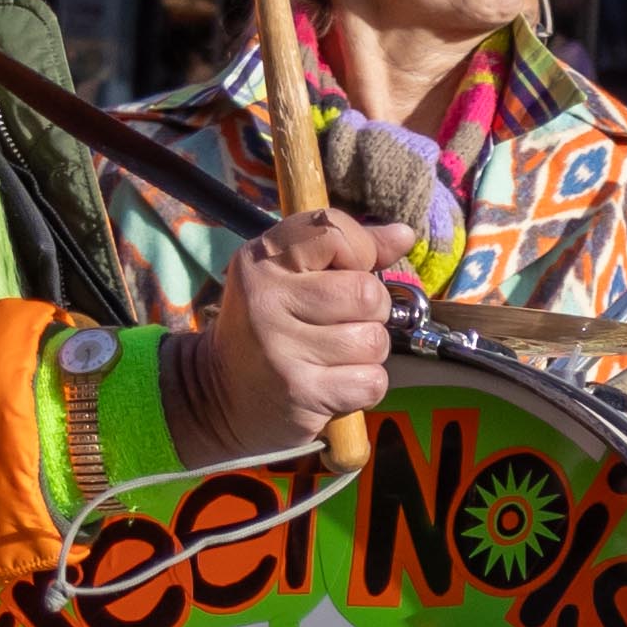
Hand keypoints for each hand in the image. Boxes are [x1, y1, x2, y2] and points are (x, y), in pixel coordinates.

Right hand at [188, 213, 411, 461]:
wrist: (222, 395)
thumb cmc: (272, 326)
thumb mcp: (293, 275)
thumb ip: (350, 249)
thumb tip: (404, 235)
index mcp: (263, 259)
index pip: (335, 231)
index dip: (360, 252)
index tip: (347, 272)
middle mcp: (266, 300)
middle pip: (367, 292)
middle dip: (371, 311)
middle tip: (342, 322)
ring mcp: (281, 348)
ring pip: (373, 340)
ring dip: (368, 352)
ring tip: (335, 355)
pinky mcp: (300, 392)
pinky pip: (371, 381)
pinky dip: (364, 385)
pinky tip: (336, 382)